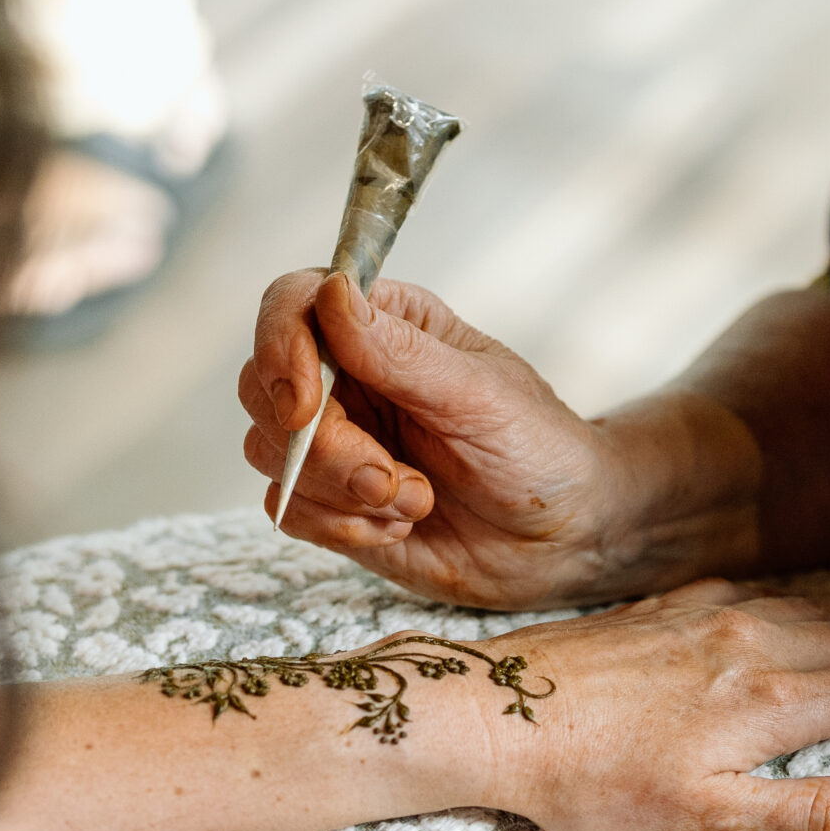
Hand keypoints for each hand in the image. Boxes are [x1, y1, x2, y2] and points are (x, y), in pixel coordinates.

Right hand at [240, 270, 758, 605]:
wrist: (564, 537)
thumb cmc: (538, 448)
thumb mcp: (478, 395)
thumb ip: (400, 352)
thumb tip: (331, 293)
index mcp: (383, 324)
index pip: (290, 304)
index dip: (280, 349)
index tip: (305, 406)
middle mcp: (346, 376)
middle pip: (264, 388)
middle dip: (323, 445)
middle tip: (391, 480)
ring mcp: (334, 440)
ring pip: (271, 454)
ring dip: (342, 492)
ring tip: (418, 503)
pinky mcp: (329, 501)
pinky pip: (289, 510)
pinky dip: (343, 527)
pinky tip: (402, 527)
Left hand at [467, 581, 829, 830]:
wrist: (492, 715)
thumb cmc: (590, 783)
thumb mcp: (705, 820)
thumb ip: (808, 814)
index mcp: (767, 702)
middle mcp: (748, 643)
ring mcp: (704, 616)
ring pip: (812, 609)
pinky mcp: (662, 605)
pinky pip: (757, 593)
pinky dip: (802, 601)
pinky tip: (802, 606)